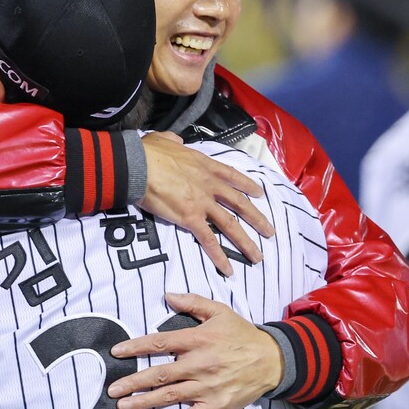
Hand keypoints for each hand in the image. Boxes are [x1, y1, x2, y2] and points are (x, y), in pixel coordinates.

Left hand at [108, 293, 282, 408]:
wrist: (272, 361)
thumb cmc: (243, 335)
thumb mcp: (219, 311)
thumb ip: (192, 302)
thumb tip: (168, 295)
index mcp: (198, 339)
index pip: (160, 343)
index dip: (136, 347)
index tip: (117, 352)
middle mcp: (200, 364)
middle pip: (159, 374)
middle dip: (133, 383)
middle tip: (113, 388)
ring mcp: (207, 387)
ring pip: (169, 396)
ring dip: (144, 402)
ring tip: (124, 406)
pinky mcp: (215, 405)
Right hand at [138, 132, 273, 275]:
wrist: (139, 165)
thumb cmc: (148, 152)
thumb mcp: (165, 139)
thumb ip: (174, 141)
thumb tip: (176, 141)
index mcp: (204, 165)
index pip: (232, 176)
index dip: (248, 186)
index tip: (260, 194)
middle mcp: (209, 185)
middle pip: (239, 203)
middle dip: (256, 218)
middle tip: (269, 231)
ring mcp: (202, 203)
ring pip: (231, 225)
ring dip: (246, 242)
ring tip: (258, 256)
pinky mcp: (190, 219)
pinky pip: (209, 241)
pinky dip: (219, 256)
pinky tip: (228, 269)